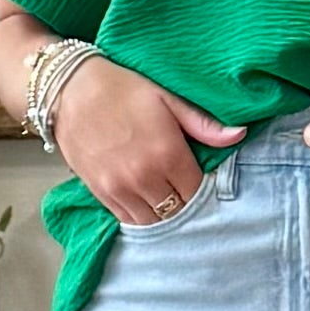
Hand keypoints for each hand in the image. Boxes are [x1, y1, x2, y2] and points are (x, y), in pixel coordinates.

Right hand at [53, 54, 244, 227]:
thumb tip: (239, 135)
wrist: (70, 89)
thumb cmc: (122, 89)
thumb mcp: (167, 98)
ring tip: (165, 195)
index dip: (202, 187)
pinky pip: (126, 218)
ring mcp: (119, 188)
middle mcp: (144, 177)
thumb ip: (203, 124)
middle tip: (183, 187)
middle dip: (184, 202)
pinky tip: (144, 199)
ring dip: (162, 212)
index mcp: (167, 154)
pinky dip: (139, 214)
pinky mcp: (99, 192)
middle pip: (177, 210)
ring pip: (153, 221)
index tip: (201, 177)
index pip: (197, 192)